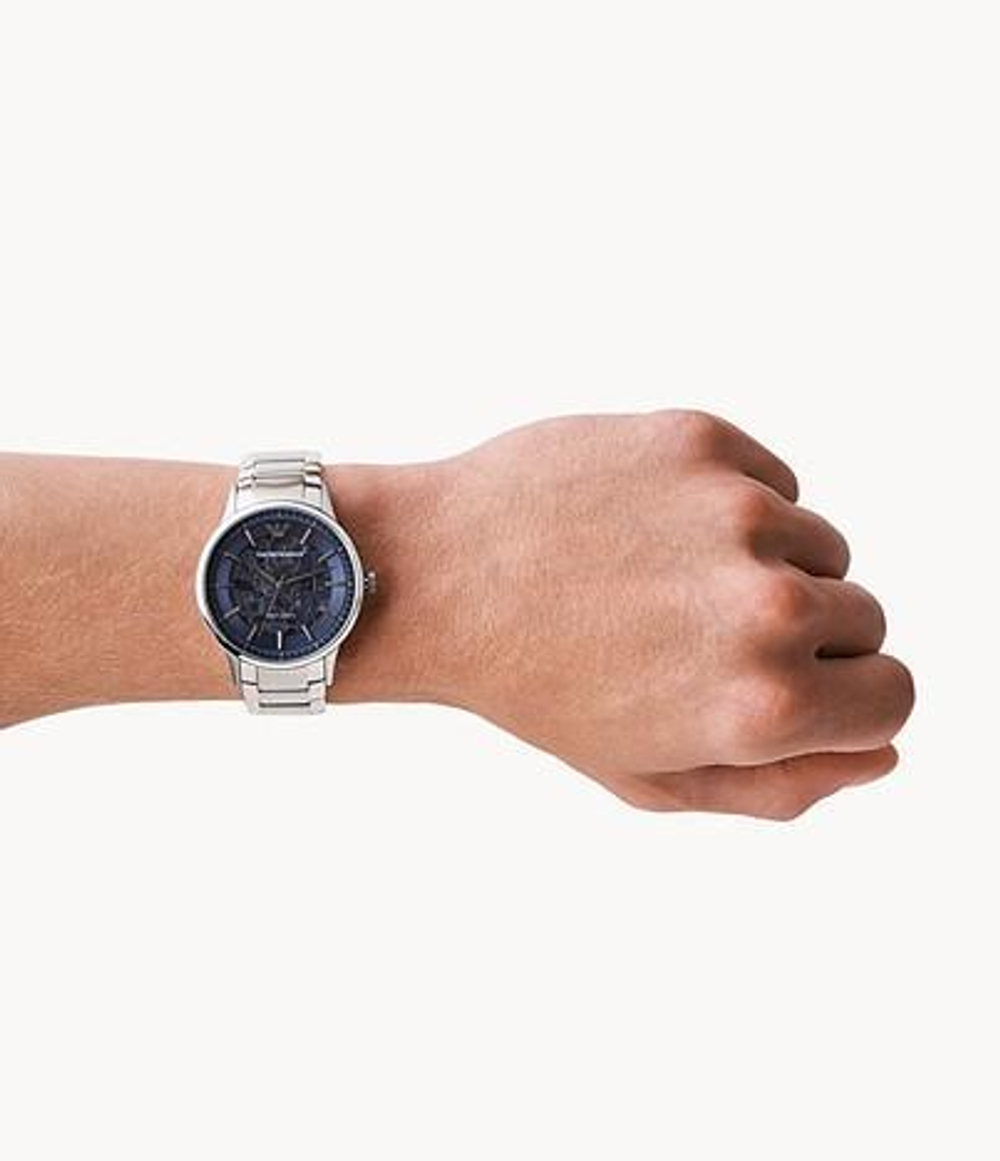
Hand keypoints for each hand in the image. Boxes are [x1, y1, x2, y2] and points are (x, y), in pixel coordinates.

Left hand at [429, 409, 914, 818]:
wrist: (439, 575)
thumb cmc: (538, 687)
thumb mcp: (653, 778)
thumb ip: (784, 785)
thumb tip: (880, 753)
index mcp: (763, 705)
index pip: (895, 699)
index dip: (848, 701)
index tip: (797, 690)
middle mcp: (766, 604)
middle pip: (866, 619)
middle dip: (804, 636)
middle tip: (701, 638)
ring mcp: (737, 510)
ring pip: (821, 544)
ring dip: (769, 565)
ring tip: (667, 582)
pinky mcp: (702, 441)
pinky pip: (774, 482)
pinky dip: (733, 506)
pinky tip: (652, 528)